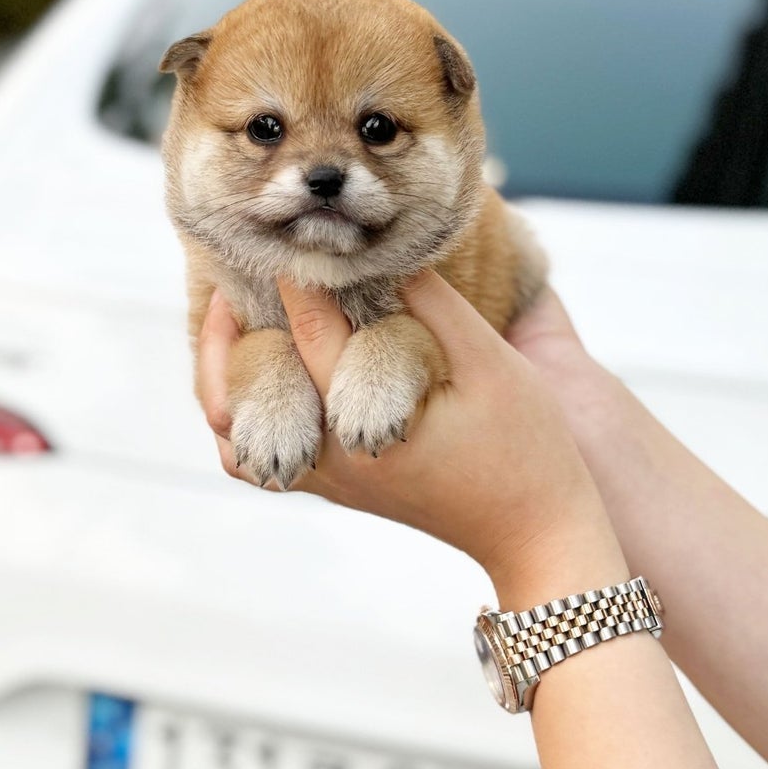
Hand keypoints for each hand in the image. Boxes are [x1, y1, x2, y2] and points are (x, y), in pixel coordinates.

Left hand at [198, 273, 626, 604]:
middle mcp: (332, 457)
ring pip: (237, 437)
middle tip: (234, 273)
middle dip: (233, 326)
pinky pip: (264, 458)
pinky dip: (250, 417)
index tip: (285, 234)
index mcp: (364, 421)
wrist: (540, 534)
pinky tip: (275, 375)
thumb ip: (434, 304)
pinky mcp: (338, 489)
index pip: (308, 332)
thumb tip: (386, 251)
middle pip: (243, 388)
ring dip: (227, 379)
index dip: (293, 277)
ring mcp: (329, 480)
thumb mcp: (490, 361)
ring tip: (239, 325)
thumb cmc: (526, 448)